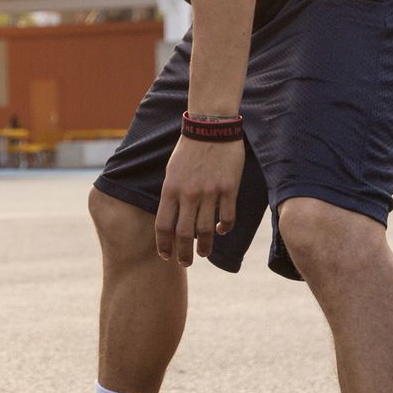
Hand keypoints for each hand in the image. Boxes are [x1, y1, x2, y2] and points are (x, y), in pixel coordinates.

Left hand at [156, 136, 242, 265]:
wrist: (211, 128)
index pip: (163, 226)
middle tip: (185, 263)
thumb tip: (171, 218)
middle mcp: (188, 194)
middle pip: (184, 234)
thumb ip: (171, 195)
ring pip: (206, 230)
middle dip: (183, 253)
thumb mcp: (171, 172)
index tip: (165, 256)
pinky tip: (220, 231)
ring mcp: (210, 192)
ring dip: (204, 246)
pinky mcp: (229, 189)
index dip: (164, 244)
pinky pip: (227, 217)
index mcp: (170, 190)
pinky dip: (224, 228)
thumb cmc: (187, 150)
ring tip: (202, 253)